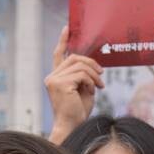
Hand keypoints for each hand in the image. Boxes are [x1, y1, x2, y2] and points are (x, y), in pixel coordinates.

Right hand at [45, 24, 103, 143]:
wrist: (72, 125)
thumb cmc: (78, 111)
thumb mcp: (83, 88)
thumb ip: (83, 74)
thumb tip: (92, 64)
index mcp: (55, 78)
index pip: (58, 55)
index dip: (63, 41)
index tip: (67, 28)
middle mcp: (51, 77)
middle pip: (75, 58)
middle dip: (92, 64)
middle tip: (101, 76)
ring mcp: (54, 80)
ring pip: (80, 65)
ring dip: (94, 75)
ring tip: (99, 86)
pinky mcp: (60, 84)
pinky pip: (82, 74)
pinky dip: (91, 81)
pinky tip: (92, 91)